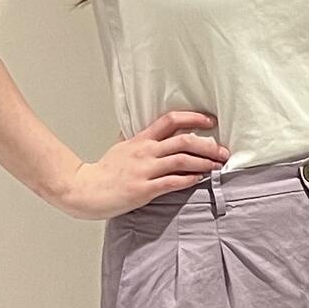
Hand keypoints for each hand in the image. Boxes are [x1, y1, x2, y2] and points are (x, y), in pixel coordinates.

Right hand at [50, 111, 227, 219]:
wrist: (85, 189)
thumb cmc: (103, 171)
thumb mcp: (119, 147)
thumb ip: (133, 138)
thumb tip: (139, 129)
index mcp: (141, 139)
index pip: (170, 120)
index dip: (193, 118)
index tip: (210, 122)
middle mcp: (145, 151)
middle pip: (184, 140)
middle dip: (208, 145)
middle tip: (223, 150)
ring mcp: (145, 170)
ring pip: (182, 160)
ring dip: (204, 162)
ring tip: (218, 165)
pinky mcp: (144, 189)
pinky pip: (173, 182)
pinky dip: (190, 179)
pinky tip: (200, 178)